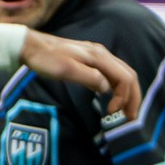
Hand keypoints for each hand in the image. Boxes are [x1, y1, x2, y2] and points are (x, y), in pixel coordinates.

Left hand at [22, 30, 141, 118]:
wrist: (31, 46)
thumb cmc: (46, 59)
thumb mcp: (66, 70)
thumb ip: (89, 77)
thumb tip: (107, 88)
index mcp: (99, 57)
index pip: (124, 78)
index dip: (123, 98)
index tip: (111, 113)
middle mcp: (102, 55)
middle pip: (129, 76)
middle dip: (133, 97)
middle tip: (130, 117)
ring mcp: (98, 57)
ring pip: (122, 75)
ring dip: (127, 93)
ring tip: (124, 111)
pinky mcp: (91, 61)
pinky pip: (112, 74)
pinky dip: (117, 88)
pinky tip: (112, 99)